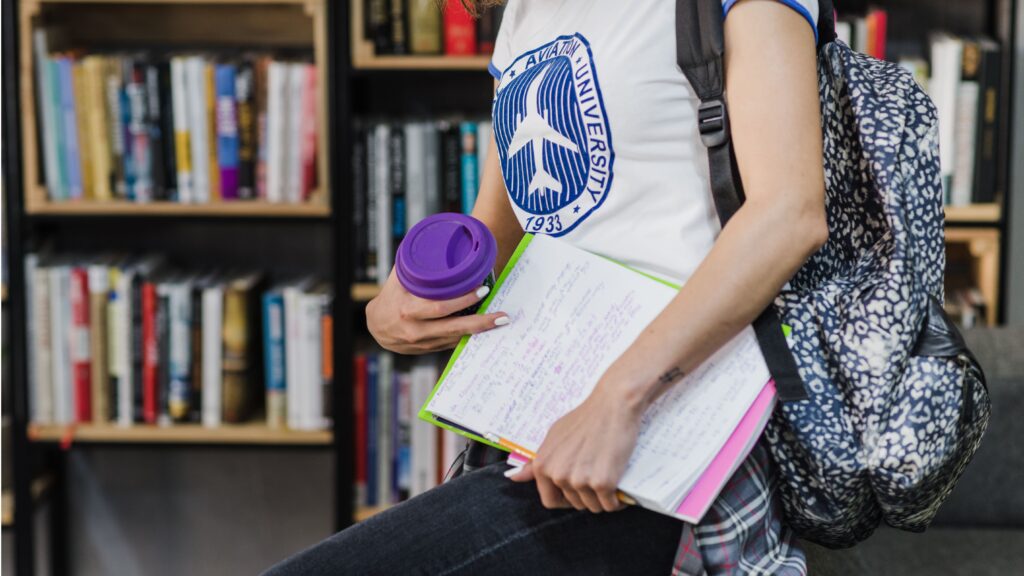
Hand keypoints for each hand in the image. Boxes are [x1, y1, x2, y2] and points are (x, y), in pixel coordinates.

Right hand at [366, 269, 508, 354]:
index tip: (482, 289)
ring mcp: (423, 342)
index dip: (462, 299)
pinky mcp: (429, 349)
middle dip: (480, 321)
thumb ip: (417, 265)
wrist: (375, 326)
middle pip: (453, 327)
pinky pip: (452, 343)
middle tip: (501, 315)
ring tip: (500, 321)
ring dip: (479, 331)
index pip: (439, 307)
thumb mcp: (399, 279)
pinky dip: (468, 335)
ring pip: (455, 337)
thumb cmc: (390, 297)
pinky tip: (485, 329)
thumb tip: (437, 241)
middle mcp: (415, 329)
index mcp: (407, 309)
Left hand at [509, 383, 641, 512]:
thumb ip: (535, 460)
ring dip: (603, 499)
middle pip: (574, 504)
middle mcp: (558, 475)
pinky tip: (620, 489)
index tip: (577, 491)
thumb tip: (514, 478)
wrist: (613, 405)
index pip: (549, 501)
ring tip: (610, 480)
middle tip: (598, 476)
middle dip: (587, 496)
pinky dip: (618, 501)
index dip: (565, 500)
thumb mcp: (554, 436)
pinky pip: (611, 505)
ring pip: (593, 506)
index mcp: (543, 466)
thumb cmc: (585, 419)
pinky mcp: (603, 482)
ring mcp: (580, 480)